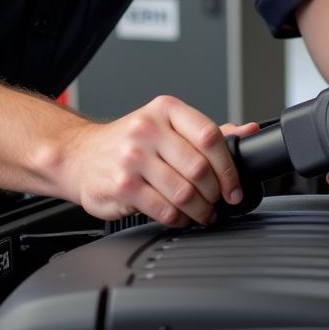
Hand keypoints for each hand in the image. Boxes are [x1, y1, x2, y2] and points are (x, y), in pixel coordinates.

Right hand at [58, 95, 254, 227]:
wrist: (79, 155)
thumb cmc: (128, 141)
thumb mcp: (166, 126)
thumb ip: (207, 131)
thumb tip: (248, 132)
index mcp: (165, 110)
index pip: (210, 136)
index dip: (228, 166)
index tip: (233, 186)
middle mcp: (147, 130)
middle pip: (200, 168)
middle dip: (216, 193)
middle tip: (218, 202)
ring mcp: (132, 158)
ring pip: (184, 192)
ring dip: (200, 210)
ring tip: (202, 212)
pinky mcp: (122, 186)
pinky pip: (164, 210)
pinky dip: (179, 219)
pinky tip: (179, 216)